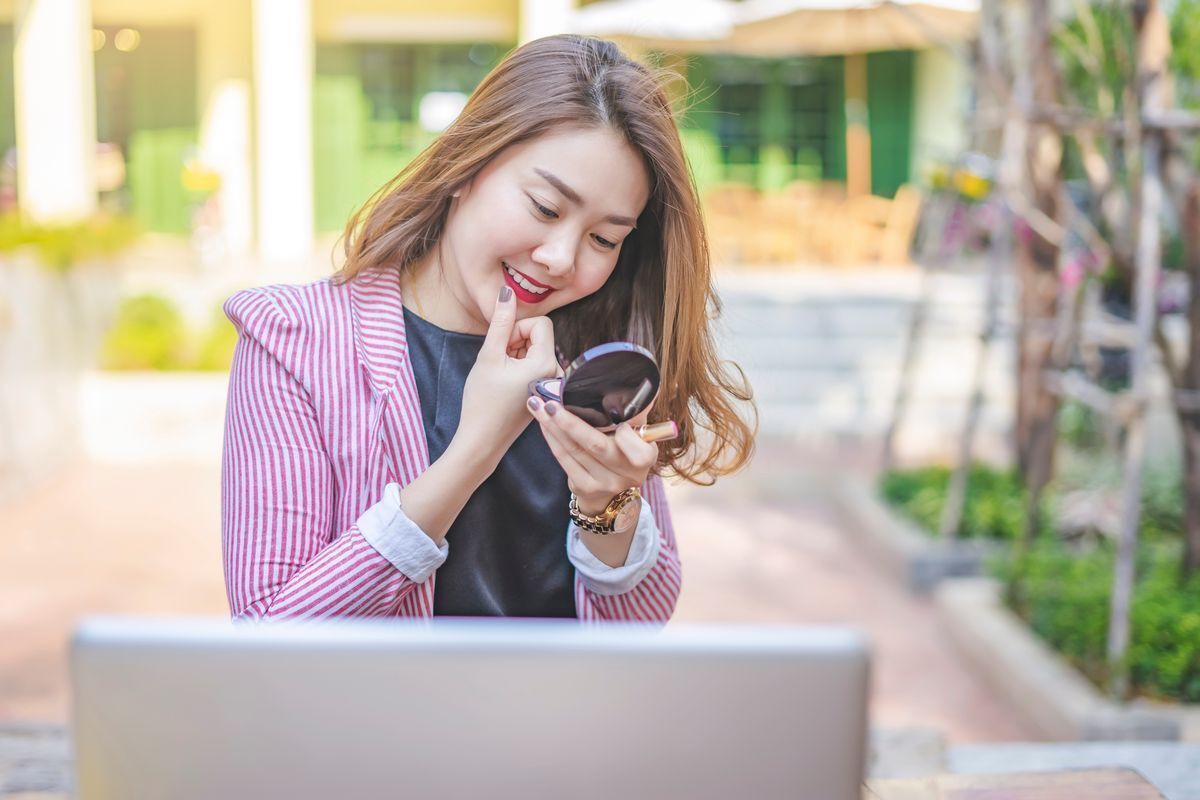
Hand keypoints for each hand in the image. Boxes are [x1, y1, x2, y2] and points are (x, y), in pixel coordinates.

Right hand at [454, 287, 558, 467]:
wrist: (482, 440)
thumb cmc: (483, 400)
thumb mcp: (488, 355)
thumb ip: (500, 321)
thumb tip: (507, 291)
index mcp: (546, 363)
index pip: (540, 323)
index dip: (517, 328)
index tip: (502, 346)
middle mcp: (555, 373)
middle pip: (539, 335)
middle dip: (516, 340)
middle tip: (498, 360)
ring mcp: (552, 383)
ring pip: (535, 349)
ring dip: (516, 353)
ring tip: (500, 373)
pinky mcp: (545, 390)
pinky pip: (535, 364)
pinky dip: (519, 366)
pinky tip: (505, 382)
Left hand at [526, 397, 658, 515]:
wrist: (612, 486)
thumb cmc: (625, 448)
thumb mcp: (637, 433)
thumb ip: (636, 413)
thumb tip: (639, 384)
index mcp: (646, 458)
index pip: (638, 449)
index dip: (625, 434)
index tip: (610, 410)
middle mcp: (628, 474)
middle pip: (596, 446)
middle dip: (570, 422)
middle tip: (551, 403)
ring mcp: (605, 483)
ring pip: (574, 451)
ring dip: (552, 426)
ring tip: (538, 406)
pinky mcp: (584, 487)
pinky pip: (564, 459)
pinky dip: (551, 438)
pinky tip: (543, 423)